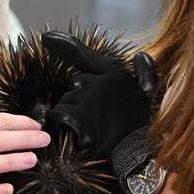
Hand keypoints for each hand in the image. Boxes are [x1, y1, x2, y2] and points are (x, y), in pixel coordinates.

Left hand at [40, 31, 158, 156]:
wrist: (137, 155)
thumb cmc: (141, 130)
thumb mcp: (149, 97)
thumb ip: (145, 74)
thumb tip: (141, 55)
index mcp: (118, 75)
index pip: (86, 57)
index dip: (65, 45)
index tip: (45, 38)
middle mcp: (104, 82)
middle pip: (73, 86)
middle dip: (76, 102)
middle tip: (93, 122)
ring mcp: (91, 98)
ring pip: (65, 101)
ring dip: (69, 116)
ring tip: (89, 131)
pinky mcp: (81, 115)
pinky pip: (59, 115)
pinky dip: (63, 125)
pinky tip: (77, 136)